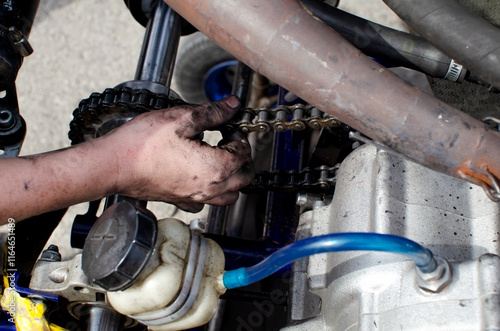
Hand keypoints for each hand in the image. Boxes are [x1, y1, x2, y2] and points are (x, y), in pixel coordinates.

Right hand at [104, 96, 253, 211]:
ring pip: (229, 196)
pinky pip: (206, 203)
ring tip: (220, 158)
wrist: (114, 165)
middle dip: (242, 157)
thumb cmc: (143, 144)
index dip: (239, 136)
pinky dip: (212, 191)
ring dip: (233, 178)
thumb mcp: (181, 118)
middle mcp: (209, 188)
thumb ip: (212, 112)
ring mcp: (195, 198)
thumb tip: (232, 105)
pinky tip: (201, 174)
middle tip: (228, 141)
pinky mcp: (181, 201)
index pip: (244, 153)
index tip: (227, 126)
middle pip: (244, 178)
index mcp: (215, 168)